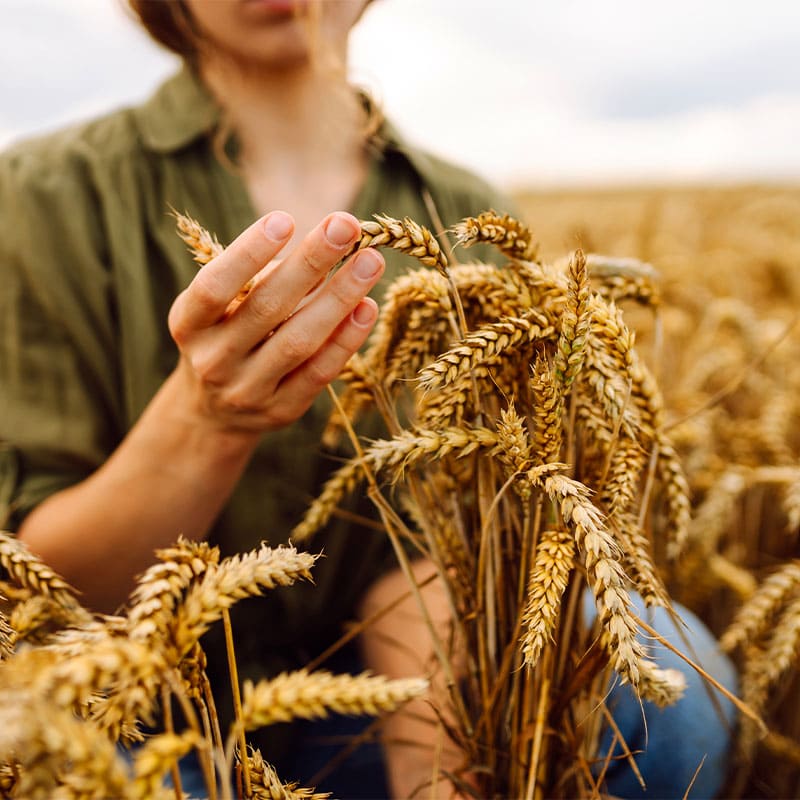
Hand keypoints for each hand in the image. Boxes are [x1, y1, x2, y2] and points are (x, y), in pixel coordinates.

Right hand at [167, 210, 382, 435]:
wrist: (214, 412)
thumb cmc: (226, 337)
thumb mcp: (226, 308)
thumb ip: (263, 280)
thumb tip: (323, 246)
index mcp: (190, 325)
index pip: (214, 287)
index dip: (248, 253)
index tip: (284, 219)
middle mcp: (213, 360)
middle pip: (267, 308)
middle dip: (310, 262)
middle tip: (346, 225)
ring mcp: (248, 390)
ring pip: (299, 341)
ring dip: (339, 297)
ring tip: (370, 262)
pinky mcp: (281, 411)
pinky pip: (320, 372)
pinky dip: (346, 339)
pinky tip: (367, 307)